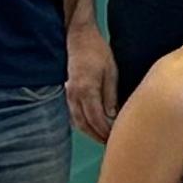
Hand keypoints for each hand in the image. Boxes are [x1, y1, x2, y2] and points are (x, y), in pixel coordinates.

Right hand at [65, 21, 118, 139]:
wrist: (78, 37)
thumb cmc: (97, 51)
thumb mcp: (110, 72)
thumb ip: (110, 95)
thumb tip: (112, 115)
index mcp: (87, 91)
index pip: (96, 119)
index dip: (105, 131)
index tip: (115, 139)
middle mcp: (74, 95)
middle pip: (84, 124)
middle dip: (97, 136)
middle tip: (110, 144)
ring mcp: (68, 94)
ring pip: (77, 121)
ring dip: (89, 132)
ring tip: (103, 138)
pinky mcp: (67, 91)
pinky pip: (73, 113)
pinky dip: (82, 123)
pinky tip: (91, 126)